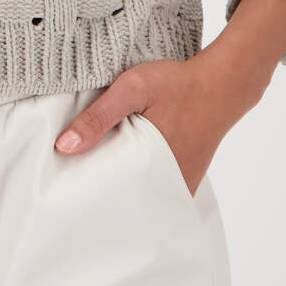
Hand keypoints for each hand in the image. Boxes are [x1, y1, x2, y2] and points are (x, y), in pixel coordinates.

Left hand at [53, 56, 243, 196]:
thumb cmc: (178, 85)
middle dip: (104, 198)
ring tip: (97, 182)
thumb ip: (99, 116)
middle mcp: (170, 184)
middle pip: (127, 201)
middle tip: (78, 192)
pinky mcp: (185, 175)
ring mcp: (180, 182)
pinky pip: (158, 188)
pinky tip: (126, 167)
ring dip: (124, 189)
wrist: (221, 84)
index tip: (71, 197)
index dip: (91, 198)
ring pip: (144, 196)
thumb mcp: (133, 89)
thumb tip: (64, 147)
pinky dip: (142, 182)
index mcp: (154, 169)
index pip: (114, 199)